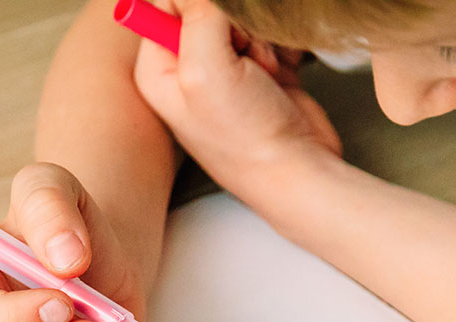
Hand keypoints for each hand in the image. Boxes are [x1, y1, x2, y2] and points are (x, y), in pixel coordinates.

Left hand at [132, 0, 340, 193]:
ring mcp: (225, 69)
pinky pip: (270, 34)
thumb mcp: (205, 70)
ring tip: (265, 73)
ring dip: (262, 37)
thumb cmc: (245, 135)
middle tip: (243, 55)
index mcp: (158, 69)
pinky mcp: (260, 71)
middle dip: (235, 23)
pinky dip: (281, 46)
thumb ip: (197, 15)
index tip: (219, 27)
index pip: (165, 3)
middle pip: (207, 8)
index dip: (197, 5)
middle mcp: (187, 67)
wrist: (297, 170)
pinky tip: (283, 72)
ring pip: (242, 19)